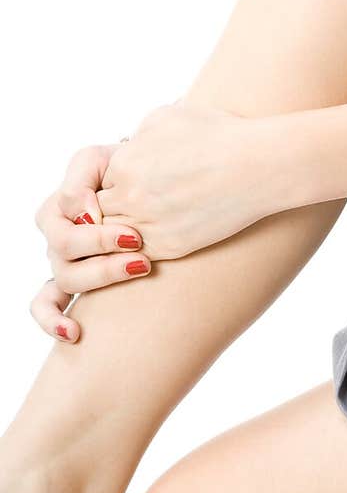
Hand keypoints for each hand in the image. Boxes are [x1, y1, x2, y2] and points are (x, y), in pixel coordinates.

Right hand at [32, 142, 152, 343]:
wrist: (156, 193)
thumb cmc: (129, 173)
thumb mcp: (105, 160)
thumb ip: (83, 177)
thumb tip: (83, 213)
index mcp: (60, 204)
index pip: (63, 210)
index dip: (95, 222)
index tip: (133, 229)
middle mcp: (57, 236)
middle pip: (64, 247)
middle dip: (102, 246)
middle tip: (139, 243)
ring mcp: (63, 263)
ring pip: (66, 277)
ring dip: (100, 275)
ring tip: (140, 268)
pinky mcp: (70, 285)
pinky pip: (46, 305)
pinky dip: (54, 322)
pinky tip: (75, 332)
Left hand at [94, 99, 261, 259]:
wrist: (258, 166)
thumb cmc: (219, 134)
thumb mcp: (168, 116)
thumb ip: (137, 134)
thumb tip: (126, 146)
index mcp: (125, 162)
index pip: (99, 179)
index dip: (119, 178)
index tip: (140, 175)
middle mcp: (131, 196)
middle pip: (102, 208)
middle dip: (118, 202)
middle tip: (144, 196)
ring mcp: (148, 224)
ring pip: (115, 234)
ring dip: (128, 225)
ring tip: (155, 212)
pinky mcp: (169, 248)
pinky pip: (138, 252)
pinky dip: (143, 243)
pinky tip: (165, 227)